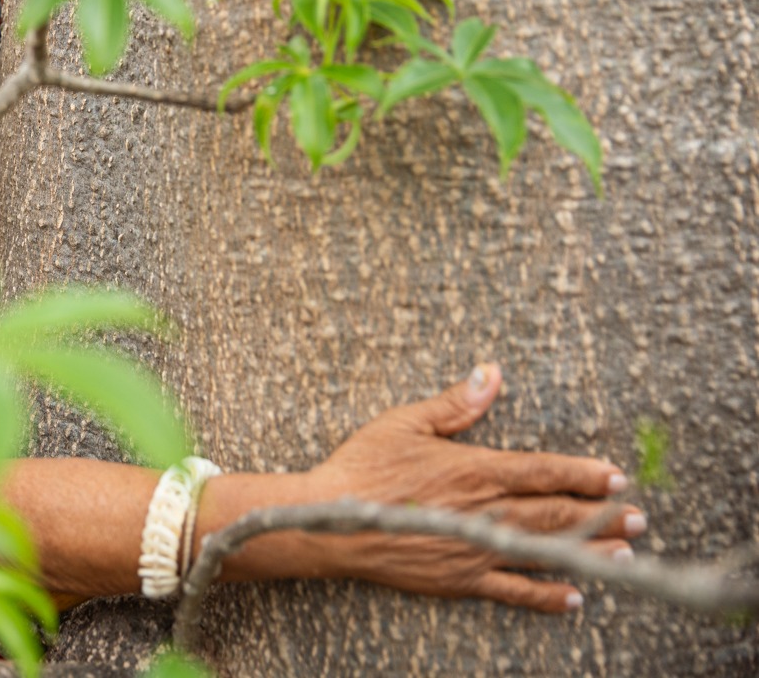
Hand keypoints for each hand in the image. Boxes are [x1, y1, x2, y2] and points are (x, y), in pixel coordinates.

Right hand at [304, 363, 641, 611]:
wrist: (331, 520)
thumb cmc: (363, 466)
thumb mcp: (405, 423)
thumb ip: (454, 403)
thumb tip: (490, 373)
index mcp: (474, 469)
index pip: (542, 471)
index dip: (583, 474)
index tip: (616, 477)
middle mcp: (484, 511)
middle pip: (555, 513)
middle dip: (601, 515)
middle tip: (639, 518)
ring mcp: (474, 548)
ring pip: (544, 550)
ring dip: (588, 551)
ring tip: (626, 554)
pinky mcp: (459, 578)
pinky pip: (511, 589)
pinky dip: (545, 593)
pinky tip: (573, 596)